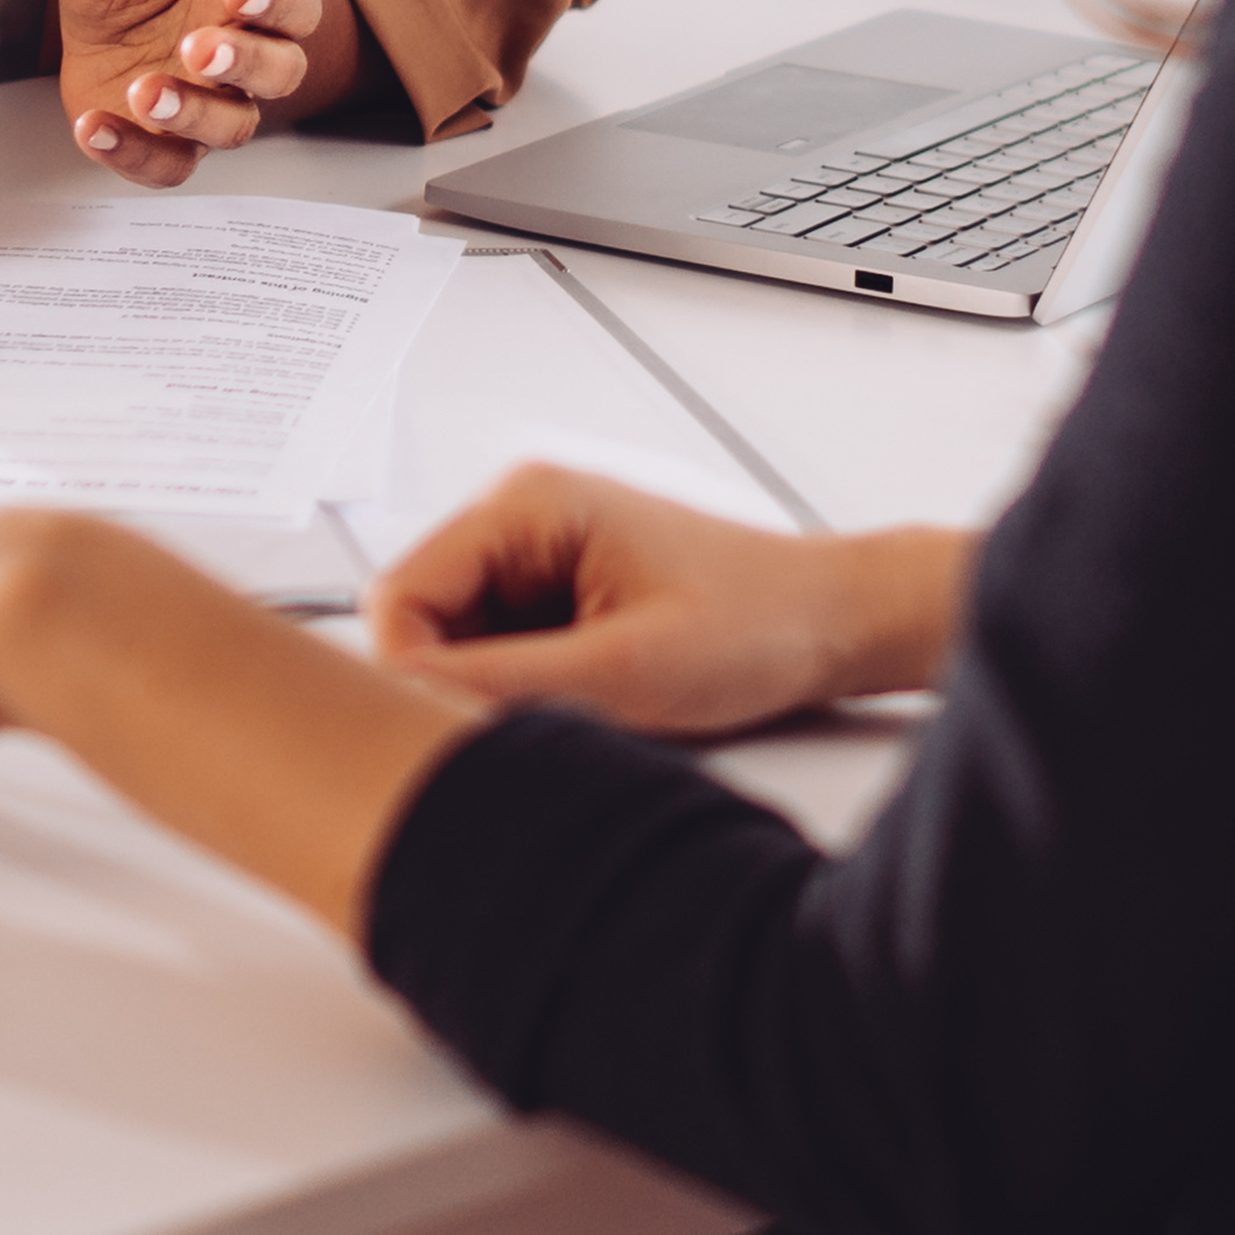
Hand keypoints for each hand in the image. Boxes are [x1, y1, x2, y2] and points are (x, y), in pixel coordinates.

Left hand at [56, 0, 349, 184]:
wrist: (88, 29)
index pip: (298, 6)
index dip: (280, 1)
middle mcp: (242, 58)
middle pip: (283, 72)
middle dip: (245, 61)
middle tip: (197, 47)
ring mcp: (210, 106)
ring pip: (234, 127)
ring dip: (193, 113)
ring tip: (142, 90)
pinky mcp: (168, 145)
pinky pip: (169, 167)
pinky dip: (133, 155)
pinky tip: (95, 128)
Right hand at [364, 465, 978, 738]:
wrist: (831, 622)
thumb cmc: (760, 622)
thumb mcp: (623, 672)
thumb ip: (505, 686)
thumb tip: (412, 702)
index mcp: (529, 503)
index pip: (403, 592)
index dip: (407, 673)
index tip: (443, 731)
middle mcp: (524, 517)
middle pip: (424, 619)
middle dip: (456, 684)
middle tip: (522, 731)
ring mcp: (541, 554)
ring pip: (457, 644)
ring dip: (496, 691)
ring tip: (576, 708)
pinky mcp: (560, 593)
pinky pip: (500, 653)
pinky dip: (525, 691)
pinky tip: (583, 702)